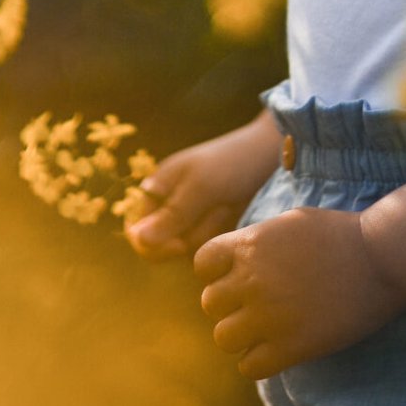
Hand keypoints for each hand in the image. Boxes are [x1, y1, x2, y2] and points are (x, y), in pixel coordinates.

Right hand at [124, 119, 277, 262]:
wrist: (268, 157)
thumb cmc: (232, 163)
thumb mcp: (202, 187)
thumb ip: (172, 215)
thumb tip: (137, 239)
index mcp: (157, 189)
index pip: (137, 233)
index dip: (152, 245)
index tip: (179, 245)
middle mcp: (168, 205)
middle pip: (163, 245)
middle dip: (188, 235)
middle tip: (216, 211)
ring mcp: (190, 217)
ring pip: (186, 248)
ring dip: (208, 233)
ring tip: (226, 205)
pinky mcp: (209, 226)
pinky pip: (205, 245)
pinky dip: (218, 235)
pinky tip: (231, 213)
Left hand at [194, 207, 405, 379]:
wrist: (381, 258)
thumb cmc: (340, 235)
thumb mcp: (290, 223)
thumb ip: (256, 241)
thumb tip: (234, 257)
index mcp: (249, 245)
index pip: (202, 264)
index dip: (217, 271)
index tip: (238, 275)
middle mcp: (251, 280)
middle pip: (210, 304)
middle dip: (229, 304)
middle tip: (256, 304)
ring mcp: (269, 316)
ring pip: (224, 338)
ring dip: (241, 335)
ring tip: (265, 330)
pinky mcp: (290, 347)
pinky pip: (249, 366)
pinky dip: (259, 361)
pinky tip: (279, 349)